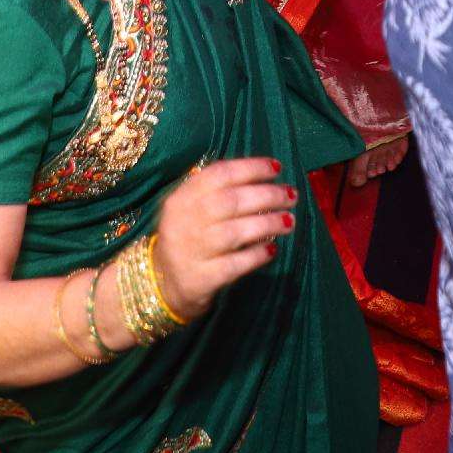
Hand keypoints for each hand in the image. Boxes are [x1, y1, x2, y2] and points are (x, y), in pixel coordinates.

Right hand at [150, 158, 297, 319]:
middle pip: (229, 201)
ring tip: (289, 221)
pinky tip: (272, 250)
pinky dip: (256, 255)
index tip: (277, 168)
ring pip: (233, 232)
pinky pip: (233, 265)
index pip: (218, 174)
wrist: (160, 284)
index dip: (251, 168)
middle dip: (266, 195)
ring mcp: (190, 251)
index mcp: (182, 198)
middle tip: (291, 195)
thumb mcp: (191, 209)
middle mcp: (183, 222)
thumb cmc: (187, 238)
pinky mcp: (200, 279)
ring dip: (267, 224)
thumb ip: (219, 193)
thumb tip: (266, 180)